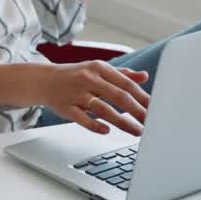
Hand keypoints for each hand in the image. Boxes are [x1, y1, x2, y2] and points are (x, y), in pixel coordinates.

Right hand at [35, 60, 150, 135]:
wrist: (44, 80)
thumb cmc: (76, 75)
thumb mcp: (99, 70)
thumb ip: (122, 74)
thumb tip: (144, 76)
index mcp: (100, 68)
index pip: (126, 83)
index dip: (143, 97)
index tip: (156, 108)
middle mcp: (89, 79)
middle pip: (118, 96)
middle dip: (137, 111)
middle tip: (151, 122)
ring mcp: (76, 93)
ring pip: (103, 109)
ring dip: (122, 122)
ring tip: (137, 131)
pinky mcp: (66, 107)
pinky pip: (82, 118)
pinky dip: (95, 125)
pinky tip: (107, 131)